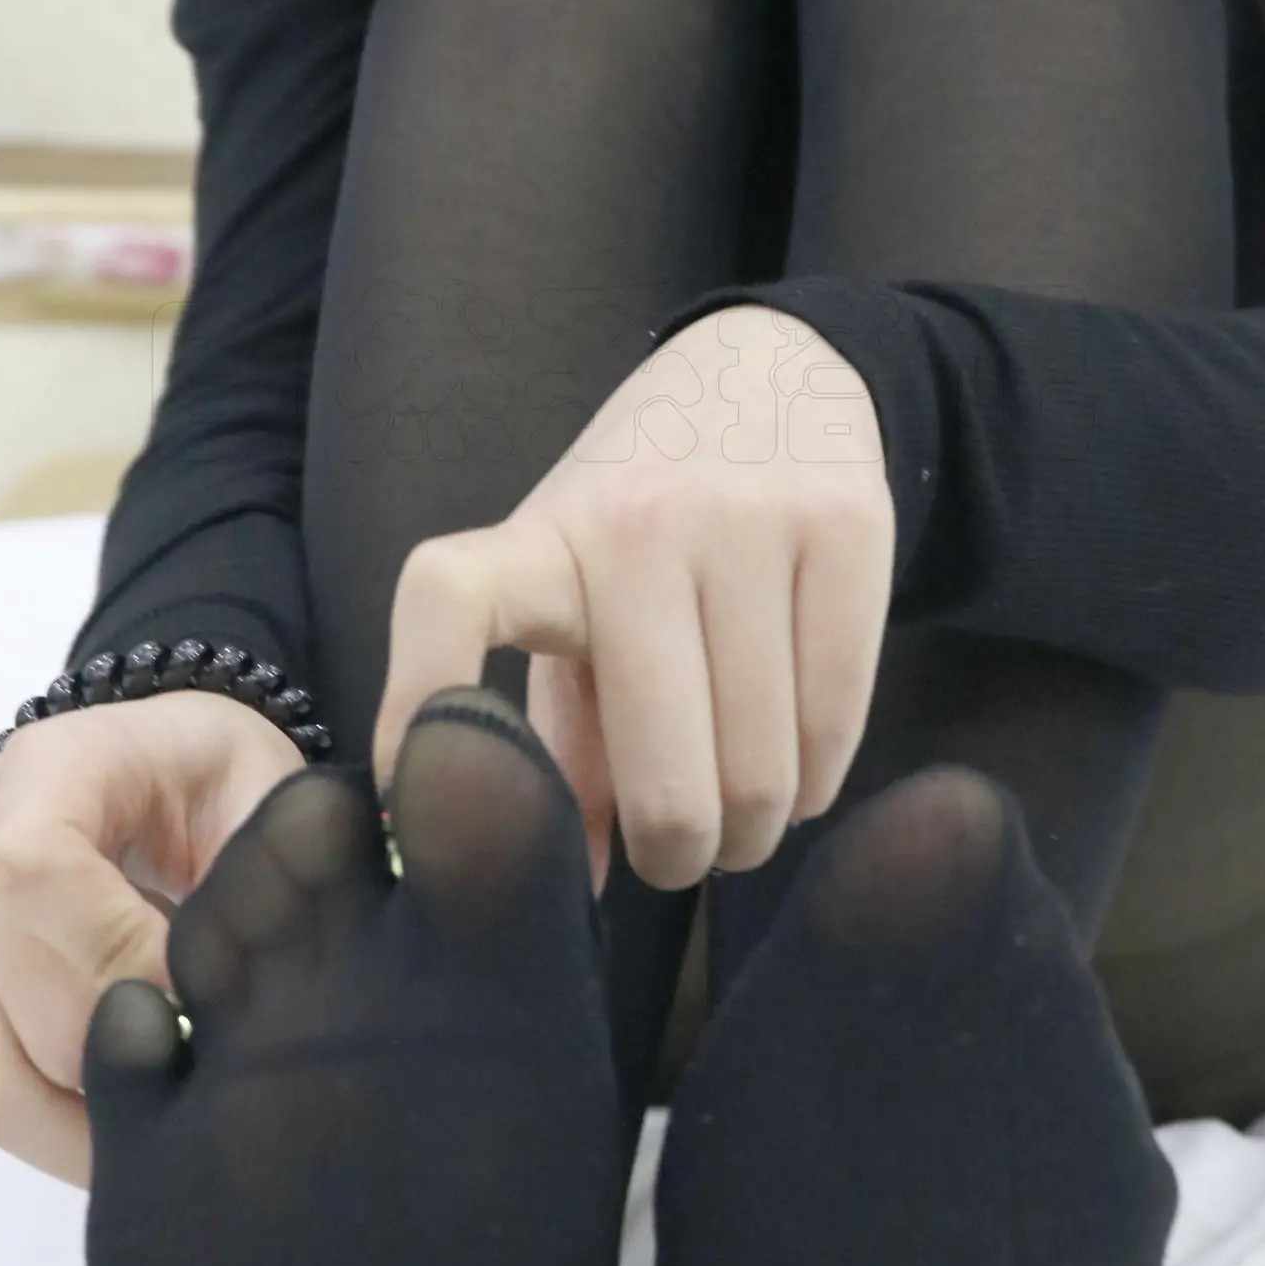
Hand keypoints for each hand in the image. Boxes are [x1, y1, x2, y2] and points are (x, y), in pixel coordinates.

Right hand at [0, 688, 311, 1265]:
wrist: (171, 766)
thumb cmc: (222, 778)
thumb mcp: (265, 796)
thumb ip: (258, 876)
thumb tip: (219, 990)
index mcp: (41, 770)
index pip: (31, 874)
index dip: (120, 956)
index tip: (205, 999)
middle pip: (16, 1004)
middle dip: (124, 1065)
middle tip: (217, 1089)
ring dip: (68, 1133)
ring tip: (157, 1150)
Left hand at [372, 305, 894, 894]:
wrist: (770, 377)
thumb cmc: (646, 526)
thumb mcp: (579, 602)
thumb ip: (567, 743)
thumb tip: (574, 888)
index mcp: (543, 541)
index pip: (448, 601)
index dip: (418, 700)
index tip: (417, 802)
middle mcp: (637, 524)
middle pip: (663, 781)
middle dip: (677, 856)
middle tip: (679, 855)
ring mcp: (747, 519)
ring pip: (762, 772)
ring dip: (754, 830)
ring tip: (743, 815)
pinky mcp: (847, 526)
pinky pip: (836, 727)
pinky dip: (816, 786)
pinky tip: (797, 772)